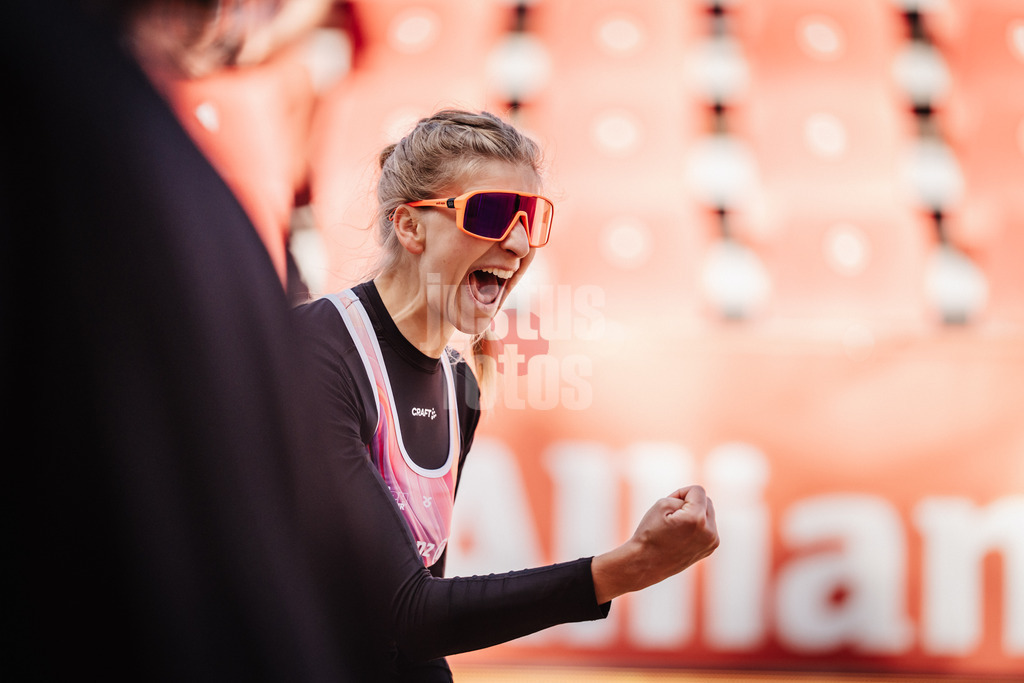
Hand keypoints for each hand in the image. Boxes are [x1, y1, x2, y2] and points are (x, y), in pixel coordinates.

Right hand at [591, 486, 718, 603]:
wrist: (646, 563)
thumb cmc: (650, 532)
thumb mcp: (662, 504)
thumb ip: (684, 497)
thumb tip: (699, 504)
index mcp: (696, 519)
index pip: (697, 490)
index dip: (681, 493)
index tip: (669, 506)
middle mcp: (709, 532)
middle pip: (706, 501)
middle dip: (690, 503)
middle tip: (671, 517)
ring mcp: (711, 542)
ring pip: (708, 514)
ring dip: (695, 515)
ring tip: (677, 527)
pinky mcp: (710, 549)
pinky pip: (708, 527)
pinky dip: (697, 526)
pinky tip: (682, 536)